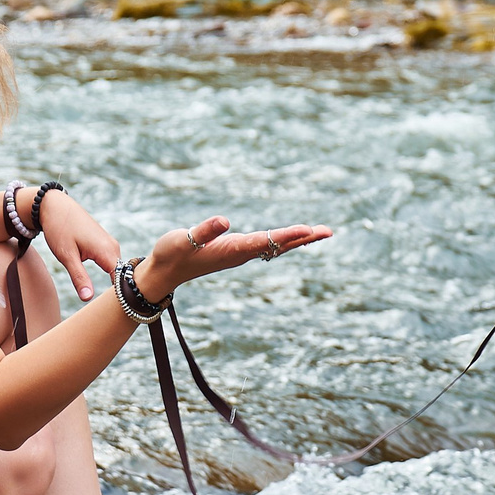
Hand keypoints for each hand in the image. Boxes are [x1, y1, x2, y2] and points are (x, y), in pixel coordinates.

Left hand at [32, 188, 122, 302]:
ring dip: (114, 284)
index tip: (120, 311)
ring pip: (118, 270)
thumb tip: (88, 298)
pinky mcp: (105, 244)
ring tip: (113, 303)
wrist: (55, 205)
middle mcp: (113, 247)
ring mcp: (110, 244)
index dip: (122, 296)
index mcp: (107, 251)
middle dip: (119, 293)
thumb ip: (79, 278)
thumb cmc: (59, 228)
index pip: (123, 280)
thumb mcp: (66, 256)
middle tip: (115, 313)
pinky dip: (110, 275)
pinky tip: (107, 287)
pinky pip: (113, 264)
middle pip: (122, 276)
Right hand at [135, 217, 333, 303]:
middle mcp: (241, 254)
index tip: (308, 229)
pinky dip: (285, 240)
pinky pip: (267, 246)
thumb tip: (225, 221)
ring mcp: (240, 254)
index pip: (265, 241)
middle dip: (304, 238)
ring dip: (299, 239)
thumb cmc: (171, 254)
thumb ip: (203, 231)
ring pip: (276, 247)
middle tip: (329, 231)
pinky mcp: (236, 252)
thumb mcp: (182, 239)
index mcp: (232, 250)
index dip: (287, 235)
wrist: (164, 273)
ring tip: (321, 232)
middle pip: (279, 246)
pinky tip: (294, 238)